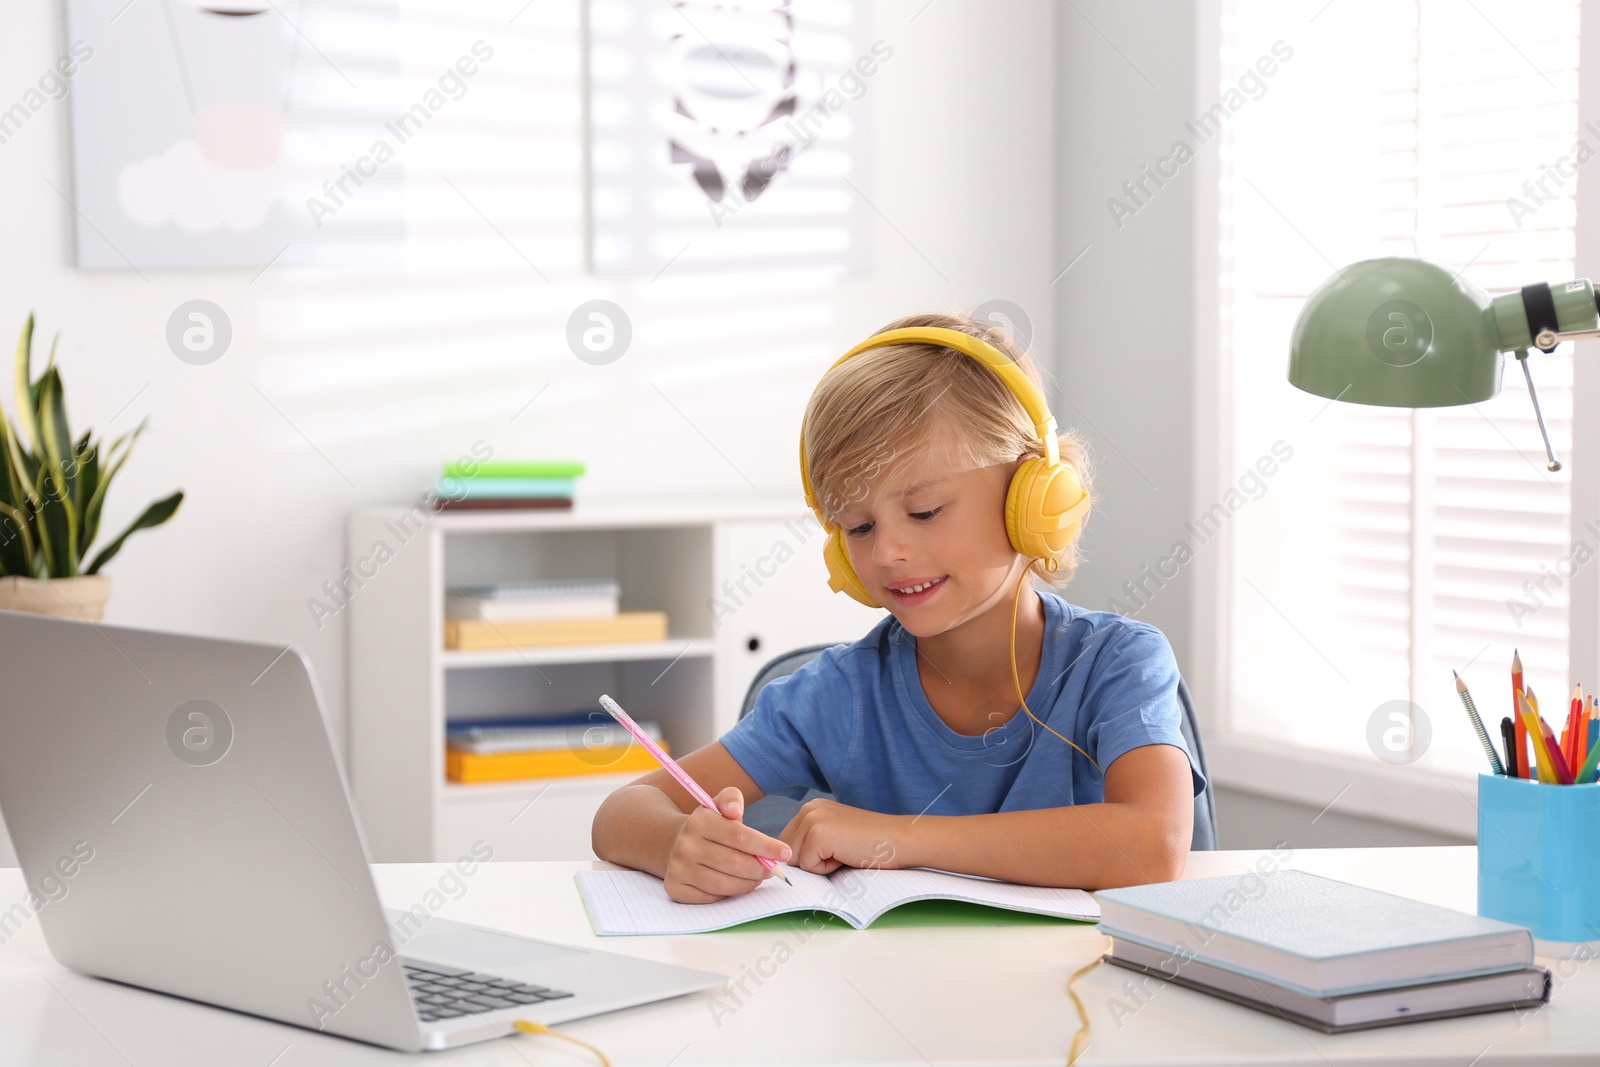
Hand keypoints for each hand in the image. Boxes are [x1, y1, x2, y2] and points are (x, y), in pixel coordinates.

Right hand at [663, 786, 792, 903]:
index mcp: (700, 821)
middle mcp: (686, 845)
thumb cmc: (707, 825)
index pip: (739, 836)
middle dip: (760, 868)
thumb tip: (735, 810)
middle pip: (735, 863)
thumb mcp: (717, 805)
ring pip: (724, 884)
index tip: (785, 853)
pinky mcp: (675, 888)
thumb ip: (731, 799)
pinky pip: (711, 897)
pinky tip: (735, 884)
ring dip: (748, 883)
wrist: (672, 842)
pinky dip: (729, 893)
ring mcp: (678, 868)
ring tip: (757, 877)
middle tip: (772, 869)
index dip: (766, 846)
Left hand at [780, 798, 902, 874]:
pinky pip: (809, 866)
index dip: (807, 857)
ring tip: (844, 853)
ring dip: (819, 865)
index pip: (787, 842)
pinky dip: (828, 869)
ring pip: (795, 860)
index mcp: (812, 808)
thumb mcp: (836, 837)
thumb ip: (812, 842)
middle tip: (842, 853)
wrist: (900, 840)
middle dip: (810, 862)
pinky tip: (847, 855)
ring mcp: (813, 819)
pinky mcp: (819, 834)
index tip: (835, 852)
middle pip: (787, 851)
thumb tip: (785, 863)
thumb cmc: (872, 845)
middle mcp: (809, 809)